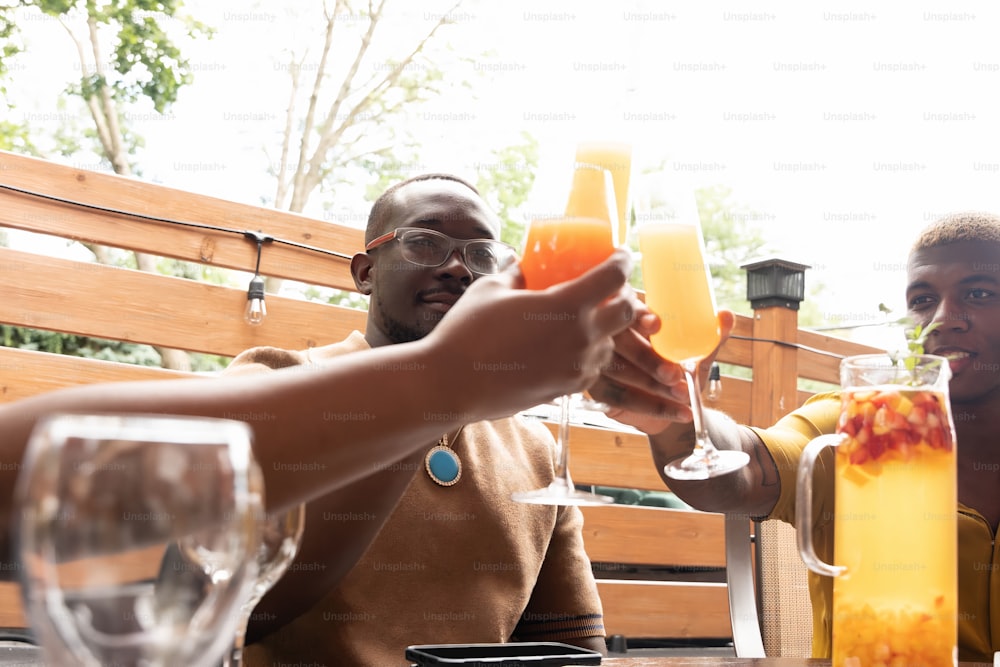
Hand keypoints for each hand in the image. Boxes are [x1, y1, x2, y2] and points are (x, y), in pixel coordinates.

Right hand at [429, 249, 636, 420]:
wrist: (452, 384)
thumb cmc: (467, 332)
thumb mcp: (491, 290)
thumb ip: (515, 274)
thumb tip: (521, 264)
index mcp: (565, 306)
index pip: (613, 277)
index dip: (622, 261)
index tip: (621, 255)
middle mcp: (580, 337)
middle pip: (627, 312)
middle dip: (625, 296)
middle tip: (612, 288)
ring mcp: (576, 367)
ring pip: (612, 343)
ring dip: (607, 329)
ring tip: (589, 319)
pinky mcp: (566, 389)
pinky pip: (592, 368)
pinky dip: (589, 354)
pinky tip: (570, 346)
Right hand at [593, 308, 735, 434]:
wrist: (672, 409)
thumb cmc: (681, 373)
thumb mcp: (698, 356)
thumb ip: (711, 337)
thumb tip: (727, 315)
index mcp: (634, 321)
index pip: (628, 311)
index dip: (639, 316)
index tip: (656, 324)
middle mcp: (612, 338)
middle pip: (621, 342)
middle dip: (649, 358)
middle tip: (675, 373)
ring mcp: (600, 363)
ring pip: (620, 371)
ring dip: (653, 385)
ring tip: (684, 395)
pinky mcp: (598, 389)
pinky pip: (619, 398)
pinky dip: (652, 407)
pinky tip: (678, 412)